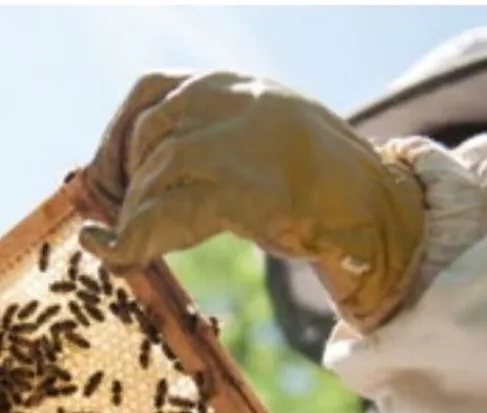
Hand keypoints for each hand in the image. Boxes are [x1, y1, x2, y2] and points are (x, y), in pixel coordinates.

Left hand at [80, 71, 426, 330]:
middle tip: (120, 221)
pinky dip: (130, 240)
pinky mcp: (239, 190)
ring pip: (152, 177)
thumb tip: (147, 169)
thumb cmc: (324, 180)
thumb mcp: (263, 137)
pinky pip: (164, 215)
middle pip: (146, 136)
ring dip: (134, 218)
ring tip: (135, 246)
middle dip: (122, 183)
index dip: (117, 134)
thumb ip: (212, 137)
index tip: (106, 174)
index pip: (151, 91)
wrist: (379, 208)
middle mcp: (230, 101)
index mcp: (234, 84)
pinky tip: (115, 254)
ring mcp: (235, 143)